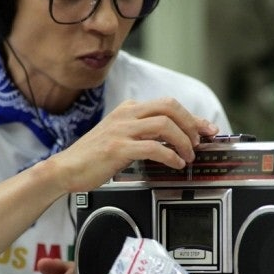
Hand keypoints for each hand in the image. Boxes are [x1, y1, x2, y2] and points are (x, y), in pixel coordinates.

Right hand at [47, 97, 218, 192]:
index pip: (168, 105)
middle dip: (191, 124)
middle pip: (170, 107)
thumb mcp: (120, 137)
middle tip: (200, 141)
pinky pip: (153, 147)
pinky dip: (170, 156)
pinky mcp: (118, 148)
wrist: (66, 169)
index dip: (192, 117)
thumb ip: (142, 133)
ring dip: (183, 141)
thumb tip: (173, 139)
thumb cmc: (92, 157)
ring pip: (164, 125)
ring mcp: (122, 130)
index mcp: (128, 110)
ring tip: (188, 155)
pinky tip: (175, 164)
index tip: (207, 128)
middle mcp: (126, 115)